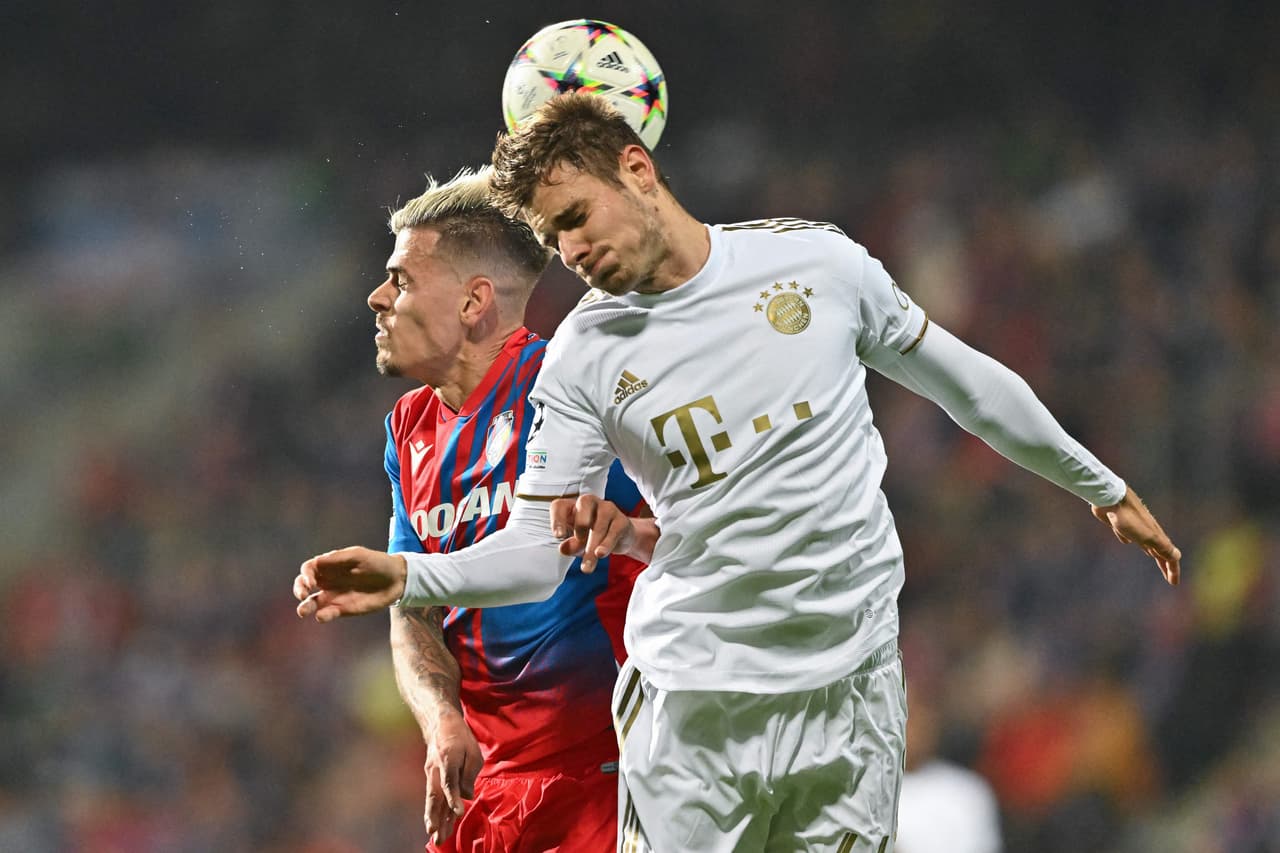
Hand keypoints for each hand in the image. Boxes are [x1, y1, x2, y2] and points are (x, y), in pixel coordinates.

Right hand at [294, 546, 407, 620]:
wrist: (396, 580)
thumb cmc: (377, 562)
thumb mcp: (359, 555)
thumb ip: (339, 559)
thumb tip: (317, 562)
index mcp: (330, 565)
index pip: (309, 569)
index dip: (305, 575)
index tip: (311, 581)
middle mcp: (328, 580)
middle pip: (304, 585)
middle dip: (299, 589)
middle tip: (303, 595)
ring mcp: (334, 596)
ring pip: (312, 603)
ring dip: (305, 607)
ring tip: (303, 611)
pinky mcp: (343, 609)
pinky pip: (328, 613)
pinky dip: (323, 615)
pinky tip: (323, 616)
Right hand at [423, 712, 481, 844]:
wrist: (439, 723)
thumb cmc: (460, 736)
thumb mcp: (473, 750)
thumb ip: (469, 774)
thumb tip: (467, 796)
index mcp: (449, 758)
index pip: (450, 782)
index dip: (453, 799)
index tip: (458, 813)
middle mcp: (436, 768)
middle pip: (436, 796)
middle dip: (436, 817)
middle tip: (436, 836)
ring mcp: (430, 774)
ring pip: (431, 799)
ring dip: (433, 819)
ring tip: (434, 837)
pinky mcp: (430, 778)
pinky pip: (432, 797)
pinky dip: (432, 812)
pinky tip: (434, 825)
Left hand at [550, 494, 658, 570]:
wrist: (620, 537)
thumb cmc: (592, 535)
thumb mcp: (578, 542)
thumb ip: (571, 545)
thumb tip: (563, 549)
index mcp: (573, 507)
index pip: (561, 506)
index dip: (557, 519)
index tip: (558, 536)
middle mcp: (591, 503)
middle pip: (585, 502)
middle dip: (581, 521)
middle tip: (578, 538)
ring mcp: (608, 509)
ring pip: (600, 524)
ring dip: (592, 546)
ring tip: (587, 566)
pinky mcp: (622, 521)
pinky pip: (614, 531)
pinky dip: (606, 544)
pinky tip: (600, 554)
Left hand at [1091, 488, 1180, 584]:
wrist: (1110, 498)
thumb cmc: (1129, 518)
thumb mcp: (1147, 536)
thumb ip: (1162, 546)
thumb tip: (1177, 557)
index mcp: (1155, 535)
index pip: (1168, 556)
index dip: (1172, 570)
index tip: (1173, 583)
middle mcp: (1146, 531)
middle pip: (1158, 550)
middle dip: (1164, 563)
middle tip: (1168, 576)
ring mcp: (1132, 526)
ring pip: (1143, 541)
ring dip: (1149, 550)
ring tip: (1151, 555)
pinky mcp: (1117, 522)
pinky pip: (1125, 533)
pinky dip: (1128, 539)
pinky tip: (1125, 540)